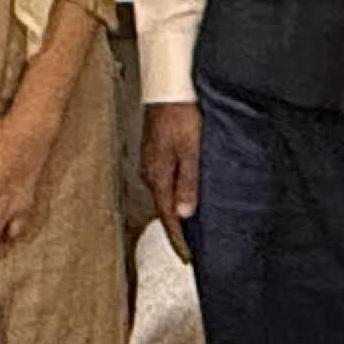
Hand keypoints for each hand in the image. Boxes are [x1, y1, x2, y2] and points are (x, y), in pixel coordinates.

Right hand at [141, 99, 200, 252]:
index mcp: (158, 175)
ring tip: (192, 225)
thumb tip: (183, 214)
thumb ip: (188, 182)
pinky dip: (176, 191)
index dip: (178, 239)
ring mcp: (151, 161)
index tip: (188, 258)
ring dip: (177, 210)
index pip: (168, 217)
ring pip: (165, 193)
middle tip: (192, 247)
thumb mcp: (191, 149)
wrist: (169, 85)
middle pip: (164, 208)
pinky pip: (166, 179)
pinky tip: (186, 192)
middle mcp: (150, 172)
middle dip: (178, 229)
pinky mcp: (156, 151)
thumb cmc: (182, 113)